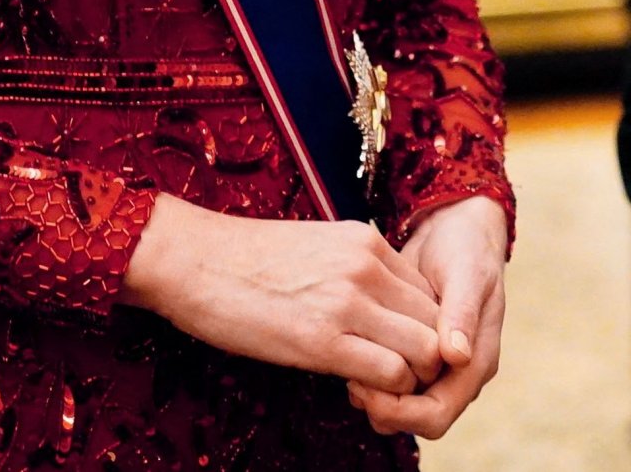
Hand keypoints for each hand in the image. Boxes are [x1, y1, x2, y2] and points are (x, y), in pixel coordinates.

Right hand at [122, 193, 442, 392]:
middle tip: (392, 374)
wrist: (193, 259)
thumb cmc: (246, 259)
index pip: (430, 293)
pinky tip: (351, 386)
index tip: (392, 346)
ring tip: (373, 383)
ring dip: (409, 378)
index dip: (420, 328)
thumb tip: (381, 310)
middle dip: (425, 357)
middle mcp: (365, 265)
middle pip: (436, 322)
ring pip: (425, 350)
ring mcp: (348, 301)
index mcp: (364, 239)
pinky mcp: (324, 340)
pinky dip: (383, 392)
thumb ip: (356, 271)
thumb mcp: (316, 247)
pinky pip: (391, 375)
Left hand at [346, 194, 506, 440]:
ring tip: (343, 368)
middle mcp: (455, 371)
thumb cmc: (466, 248)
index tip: (365, 389)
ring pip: (402, 400)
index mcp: (475, 362)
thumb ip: (462, 315)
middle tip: (347, 383)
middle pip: (415, 416)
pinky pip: (392, 374)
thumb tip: (456, 356)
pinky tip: (348, 351)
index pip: (436, 414)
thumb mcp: (466, 274)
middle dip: (382, 407)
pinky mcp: (413, 344)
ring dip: (373, 392)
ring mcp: (434, 360)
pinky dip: (370, 370)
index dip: (401, 412)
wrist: (455, 227)